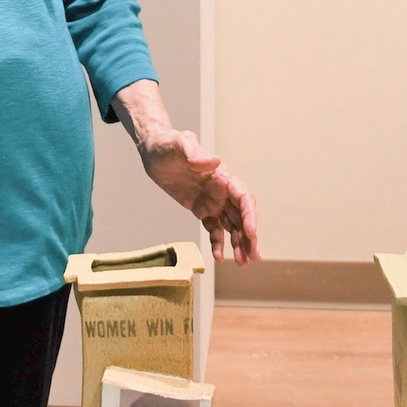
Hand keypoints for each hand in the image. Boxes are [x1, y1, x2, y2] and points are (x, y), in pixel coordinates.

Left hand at [111, 80, 258, 264]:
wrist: (153, 150)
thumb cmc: (167, 144)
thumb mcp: (179, 144)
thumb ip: (195, 153)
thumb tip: (215, 161)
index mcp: (222, 176)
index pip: (243, 198)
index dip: (249, 216)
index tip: (251, 233)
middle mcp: (222, 190)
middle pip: (242, 217)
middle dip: (249, 237)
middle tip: (253, 257)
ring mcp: (212, 201)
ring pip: (231, 226)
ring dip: (238, 244)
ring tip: (243, 263)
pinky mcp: (201, 209)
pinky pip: (213, 228)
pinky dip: (218, 243)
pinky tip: (219, 257)